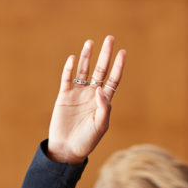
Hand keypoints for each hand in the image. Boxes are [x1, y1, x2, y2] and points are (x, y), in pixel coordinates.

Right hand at [47, 36, 125, 164]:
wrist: (67, 149)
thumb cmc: (87, 141)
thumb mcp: (100, 126)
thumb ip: (103, 108)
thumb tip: (100, 89)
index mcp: (103, 101)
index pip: (113, 79)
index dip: (118, 66)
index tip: (123, 52)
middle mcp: (91, 95)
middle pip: (100, 70)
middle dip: (105, 55)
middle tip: (110, 38)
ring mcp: (77, 94)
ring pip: (83, 71)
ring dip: (87, 57)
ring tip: (90, 43)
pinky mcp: (64, 97)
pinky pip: (66, 80)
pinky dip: (69, 69)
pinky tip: (72, 59)